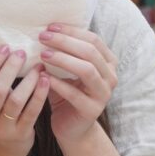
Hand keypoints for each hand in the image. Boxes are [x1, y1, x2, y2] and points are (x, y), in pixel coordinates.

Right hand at [0, 46, 49, 155]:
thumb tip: (7, 50)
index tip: (4, 47)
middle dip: (10, 68)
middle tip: (21, 52)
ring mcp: (3, 128)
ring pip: (16, 100)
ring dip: (28, 80)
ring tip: (38, 66)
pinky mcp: (21, 134)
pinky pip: (32, 111)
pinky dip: (40, 94)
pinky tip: (46, 80)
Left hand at [38, 24, 117, 142]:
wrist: (72, 128)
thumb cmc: (66, 94)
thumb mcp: (65, 70)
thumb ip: (62, 52)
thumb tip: (44, 29)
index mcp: (107, 62)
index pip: (93, 39)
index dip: (71, 31)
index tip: (50, 27)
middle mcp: (110, 76)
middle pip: (90, 51)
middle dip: (65, 42)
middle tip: (43, 37)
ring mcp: (104, 94)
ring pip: (86, 69)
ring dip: (63, 59)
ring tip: (43, 54)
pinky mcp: (92, 110)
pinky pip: (75, 93)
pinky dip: (58, 83)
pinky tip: (43, 77)